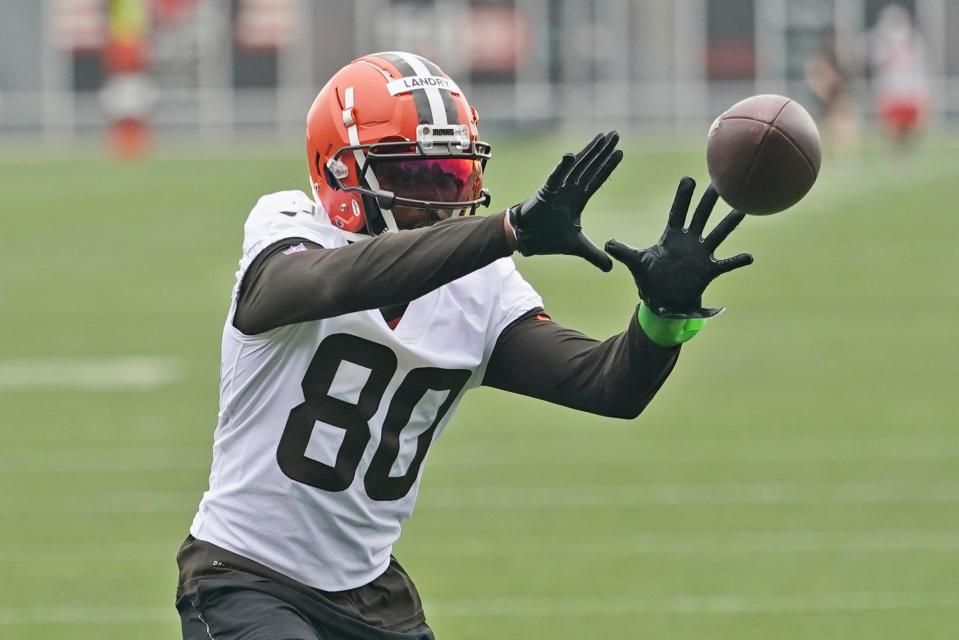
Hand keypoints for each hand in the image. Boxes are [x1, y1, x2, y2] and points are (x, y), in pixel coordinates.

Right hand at [508, 132, 622, 271]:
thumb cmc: (548, 237)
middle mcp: (570, 190)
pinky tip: (570, 155)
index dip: (608, 167)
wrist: (525, 239)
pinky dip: (561, 168)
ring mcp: (558, 189)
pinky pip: (555, 179)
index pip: (597, 179)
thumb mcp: (577, 247)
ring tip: (601, 137)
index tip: (620, 152)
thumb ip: (594, 255)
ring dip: (589, 153)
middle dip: (603, 152)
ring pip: (576, 167)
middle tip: (616, 134)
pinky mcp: (545, 193)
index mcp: (578, 199)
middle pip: (590, 167)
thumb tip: (611, 268)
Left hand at [605, 177, 752, 317]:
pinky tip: (749, 256)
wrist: (662, 301)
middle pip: (700, 216)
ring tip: (741, 211)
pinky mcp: (709, 271)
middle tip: (719, 184)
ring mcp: (701, 254)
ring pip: (717, 234)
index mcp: (671, 236)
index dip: (683, 197)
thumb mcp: (636, 263)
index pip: (677, 212)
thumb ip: (624, 252)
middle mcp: (689, 241)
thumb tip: (607, 243)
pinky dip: (737, 261)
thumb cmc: (650, 279)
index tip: (689, 179)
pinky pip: (725, 264)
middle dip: (707, 202)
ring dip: (728, 224)